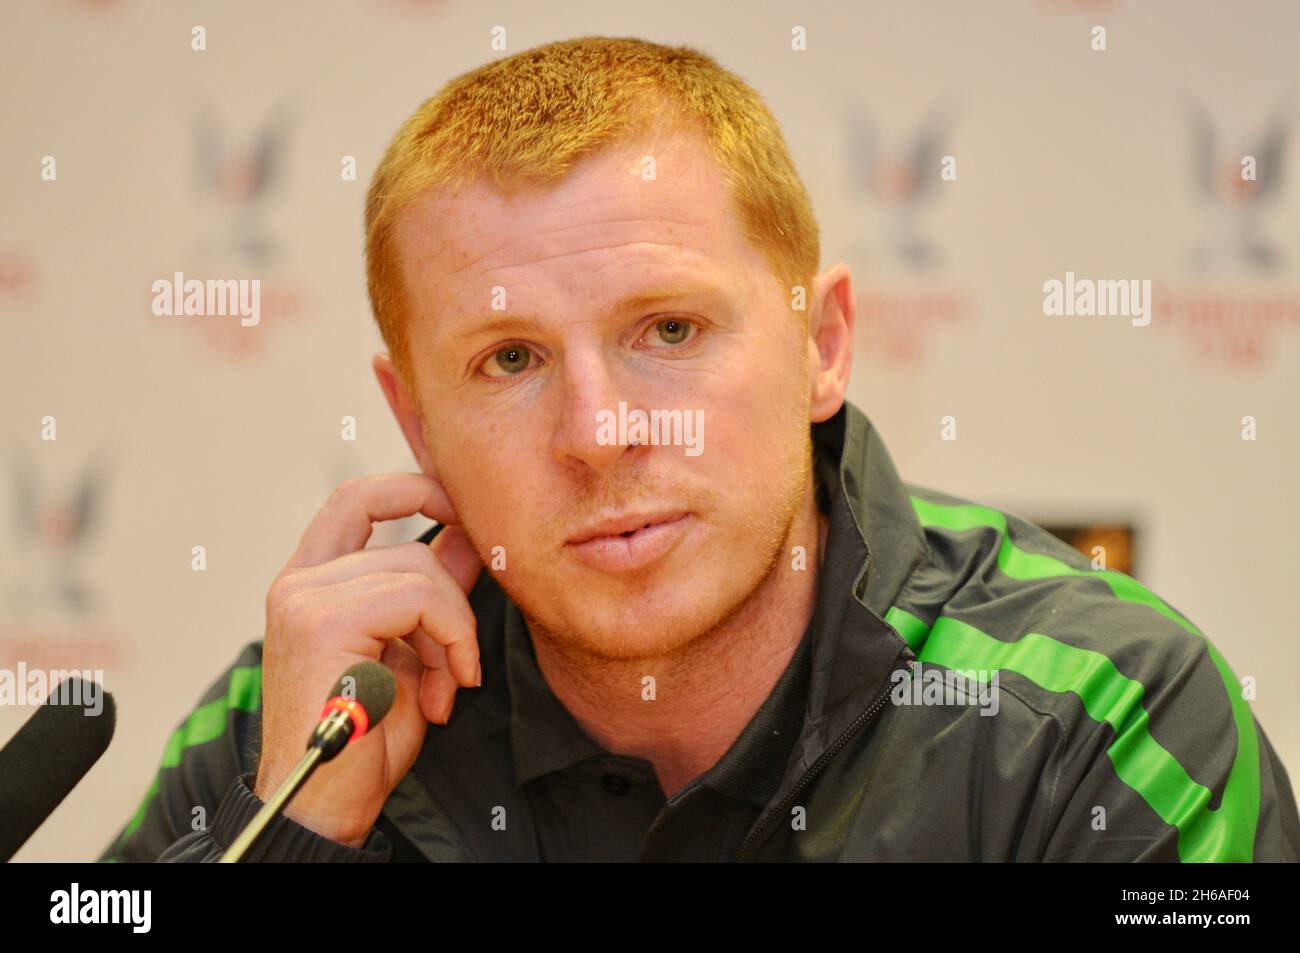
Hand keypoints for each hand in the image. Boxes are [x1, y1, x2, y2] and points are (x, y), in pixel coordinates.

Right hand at [253, 474, 482, 846]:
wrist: (324, 803)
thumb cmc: (363, 739)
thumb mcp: (410, 650)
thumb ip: (430, 591)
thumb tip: (468, 536)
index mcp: (310, 584)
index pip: (357, 500)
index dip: (414, 489)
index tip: (460, 509)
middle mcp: (298, 584)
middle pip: (410, 546)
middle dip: (454, 603)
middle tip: (458, 662)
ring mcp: (305, 599)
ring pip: (422, 572)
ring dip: (454, 633)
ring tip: (444, 687)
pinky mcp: (322, 623)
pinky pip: (421, 599)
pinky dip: (451, 641)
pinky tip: (441, 694)